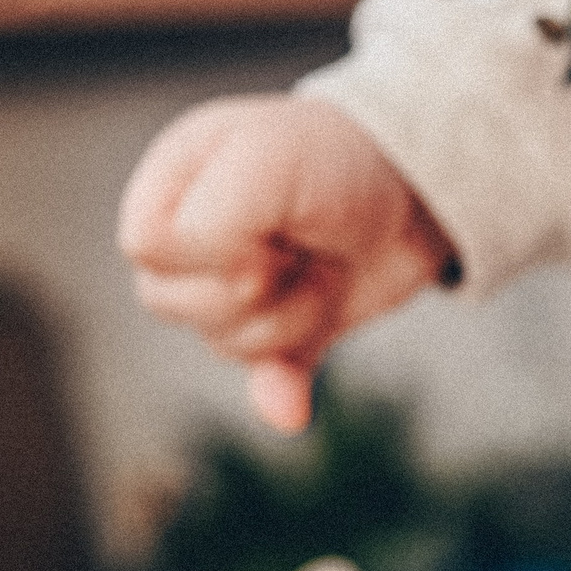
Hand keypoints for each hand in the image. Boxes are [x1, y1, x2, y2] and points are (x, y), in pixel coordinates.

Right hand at [118, 95, 454, 431]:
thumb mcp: (268, 162)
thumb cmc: (341, 158)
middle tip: (298, 245)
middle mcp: (198, 238)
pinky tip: (291, 412)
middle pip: (170, 302)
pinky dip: (280, 392)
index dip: (205, 250)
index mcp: (176, 184)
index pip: (145, 247)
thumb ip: (215, 221)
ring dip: (287, 315)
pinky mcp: (293, 327)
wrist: (425, 183)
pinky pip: (268, 378)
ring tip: (324, 265)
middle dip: (248, 287)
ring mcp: (242, 286)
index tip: (265, 232)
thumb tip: (234, 296)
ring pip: (221, 342)